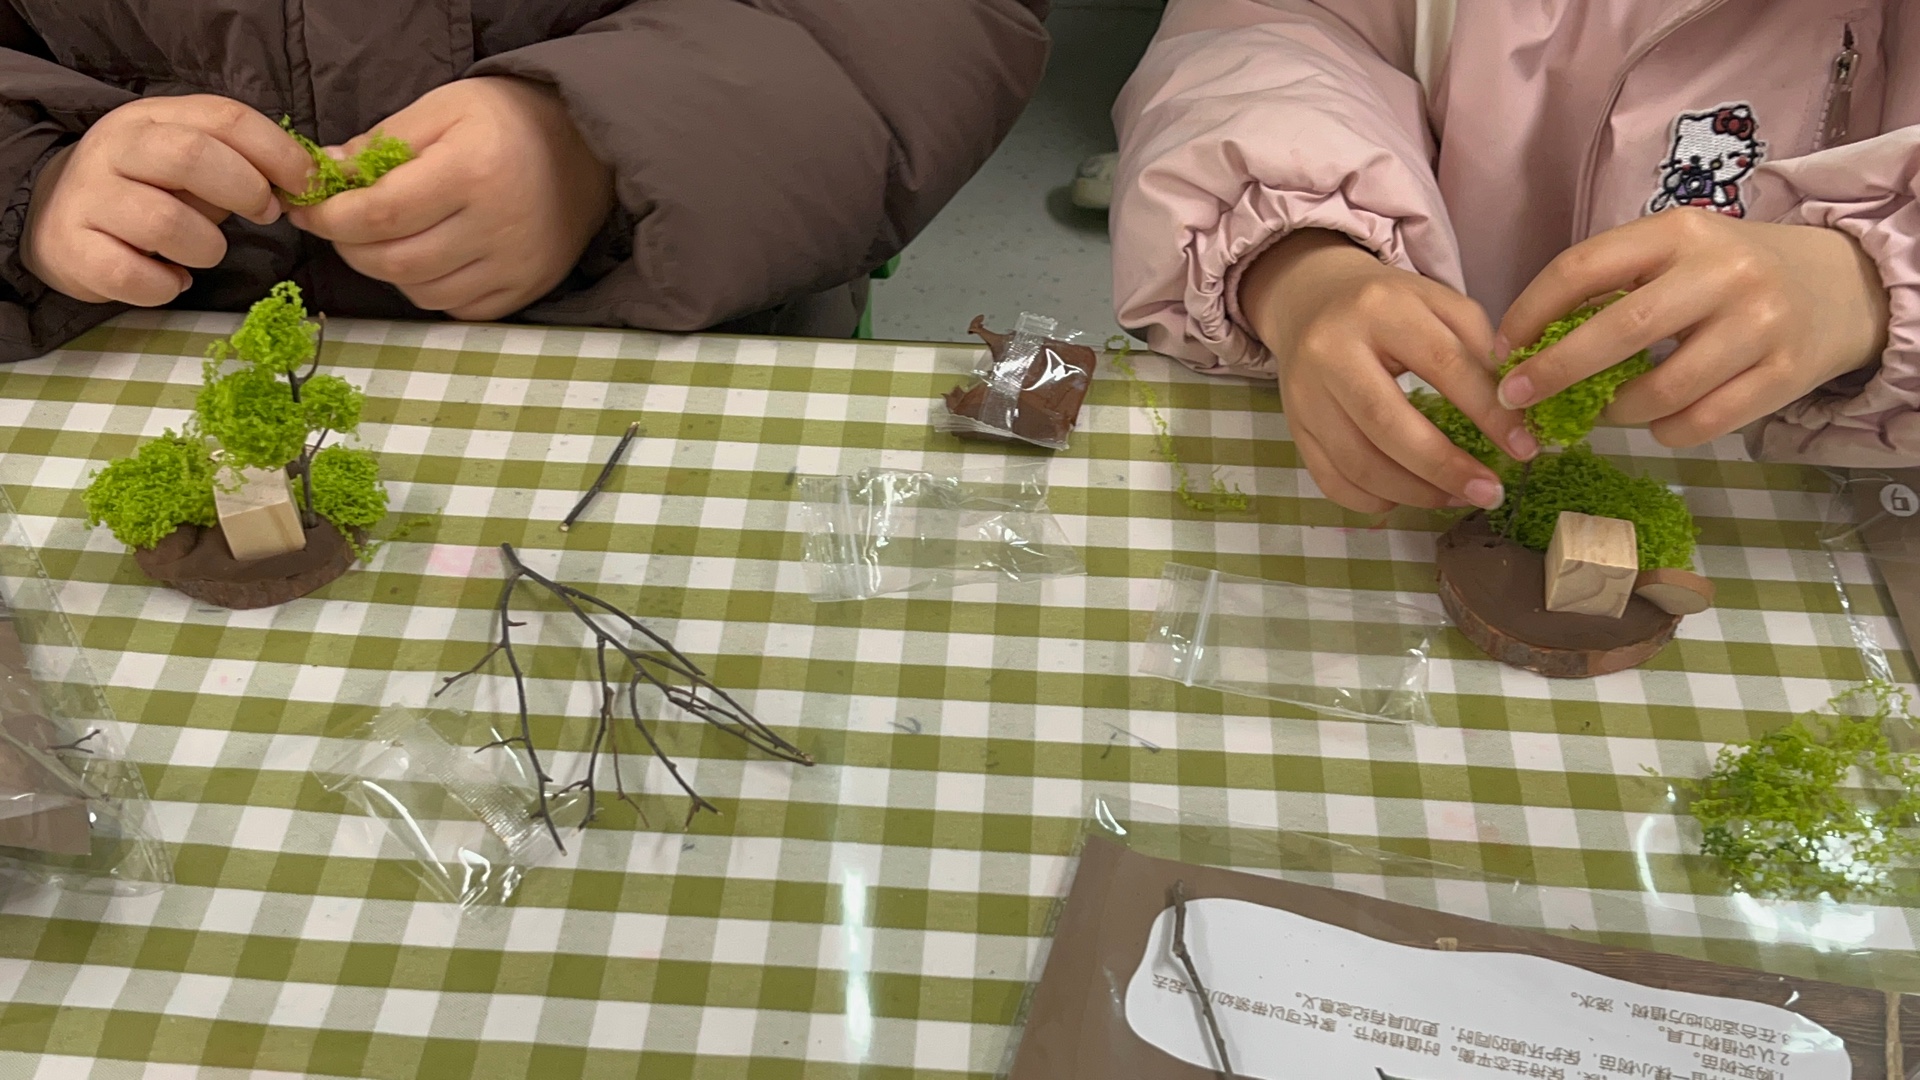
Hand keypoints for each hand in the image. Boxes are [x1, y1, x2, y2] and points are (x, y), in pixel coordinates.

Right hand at [21, 95, 311, 305]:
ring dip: (206, 248)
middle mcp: (114, 149)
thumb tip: (297, 185)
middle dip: (245, 190)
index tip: (306, 185)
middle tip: (264, 214)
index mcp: (153, 119)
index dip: (278, 153)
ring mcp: (88, 198)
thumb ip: (240, 162)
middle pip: (191, 156)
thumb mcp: (190, 161)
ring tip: (203, 251)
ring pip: (165, 222)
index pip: (225, 117)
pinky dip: (165, 286)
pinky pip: (133, 276)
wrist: (57, 218)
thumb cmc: (147, 189)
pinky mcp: (73, 250)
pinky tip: (170, 279)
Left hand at [288, 76, 614, 320]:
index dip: (332, 219)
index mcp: (472, 172)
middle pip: (396, 262)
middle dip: (350, 248)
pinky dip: (429, 290)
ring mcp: (515, 265)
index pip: (381, 214)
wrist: (587, 150)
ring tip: (386, 240)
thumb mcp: (443, 108)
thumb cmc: (509, 120)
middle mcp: (497, 227)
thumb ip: (381, 141)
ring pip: (422, 293)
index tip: (309, 210)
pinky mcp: (525, 289)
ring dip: (388, 271)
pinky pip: (458, 308)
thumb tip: (327, 176)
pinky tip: (429, 260)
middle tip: (340, 226)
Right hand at [1239, 229, 1533, 513]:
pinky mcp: (1294, 427)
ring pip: (1358, 462)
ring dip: (1414, 492)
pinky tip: (1406, 496)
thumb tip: (1512, 414)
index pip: (1443, 365)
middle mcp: (1332, 351)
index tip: (1523, 448)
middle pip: (1388, 424)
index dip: (1488, 413)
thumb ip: (1478, 347)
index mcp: (1380, 310)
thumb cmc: (1387, 307)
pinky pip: (1331, 480)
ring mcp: (1304, 394)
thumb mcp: (1437, 303)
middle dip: (1446, 468)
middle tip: (1489, 493)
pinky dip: (1373, 501)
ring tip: (1454, 497)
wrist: (1310, 301)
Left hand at [1495, 210, 1889, 447]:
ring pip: (1660, 391)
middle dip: (1554, 371)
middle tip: (1516, 399)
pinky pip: (1700, 423)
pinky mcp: (1785, 375)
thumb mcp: (1677, 254)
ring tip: (1599, 410)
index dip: (1530, 312)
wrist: (1845, 286)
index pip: (1583, 267)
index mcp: (1679, 233)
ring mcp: (1759, 326)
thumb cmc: (1731, 274)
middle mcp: (1722, 274)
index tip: (1502, 349)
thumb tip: (1524, 344)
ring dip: (1613, 412)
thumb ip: (1612, 285)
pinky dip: (1664, 431)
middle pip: (1618, 331)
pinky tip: (1657, 420)